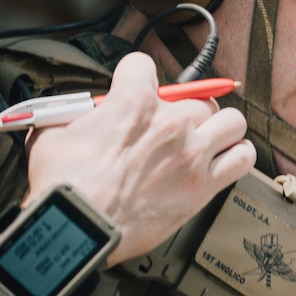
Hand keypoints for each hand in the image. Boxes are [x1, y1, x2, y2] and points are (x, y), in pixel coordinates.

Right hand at [23, 52, 255, 265]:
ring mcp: (192, 153)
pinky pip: (243, 157)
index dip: (134, 77)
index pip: (143, 65)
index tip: (134, 88)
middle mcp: (170, 123)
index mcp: (133, 103)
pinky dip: (238, 154)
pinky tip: (224, 158)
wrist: (76, 229)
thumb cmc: (62, 188)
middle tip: (170, 124)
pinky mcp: (204, 185)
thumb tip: (82, 112)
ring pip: (232, 121)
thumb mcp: (52, 134)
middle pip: (198, 96)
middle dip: (184, 107)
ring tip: (205, 137)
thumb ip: (75, 114)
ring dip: (219, 127)